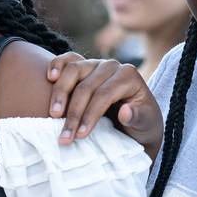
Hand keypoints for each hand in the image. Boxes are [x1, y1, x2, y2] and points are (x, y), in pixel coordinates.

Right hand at [46, 53, 162, 154]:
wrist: (133, 120)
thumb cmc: (141, 122)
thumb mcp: (146, 124)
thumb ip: (138, 118)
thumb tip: (125, 111)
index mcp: (129, 76)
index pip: (105, 94)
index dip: (90, 115)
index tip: (80, 135)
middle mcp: (111, 66)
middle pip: (86, 86)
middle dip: (74, 113)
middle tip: (65, 136)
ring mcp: (95, 63)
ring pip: (73, 71)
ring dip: (60, 93)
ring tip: (53, 115)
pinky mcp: (83, 65)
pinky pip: (67, 60)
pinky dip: (57, 65)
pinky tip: (50, 78)